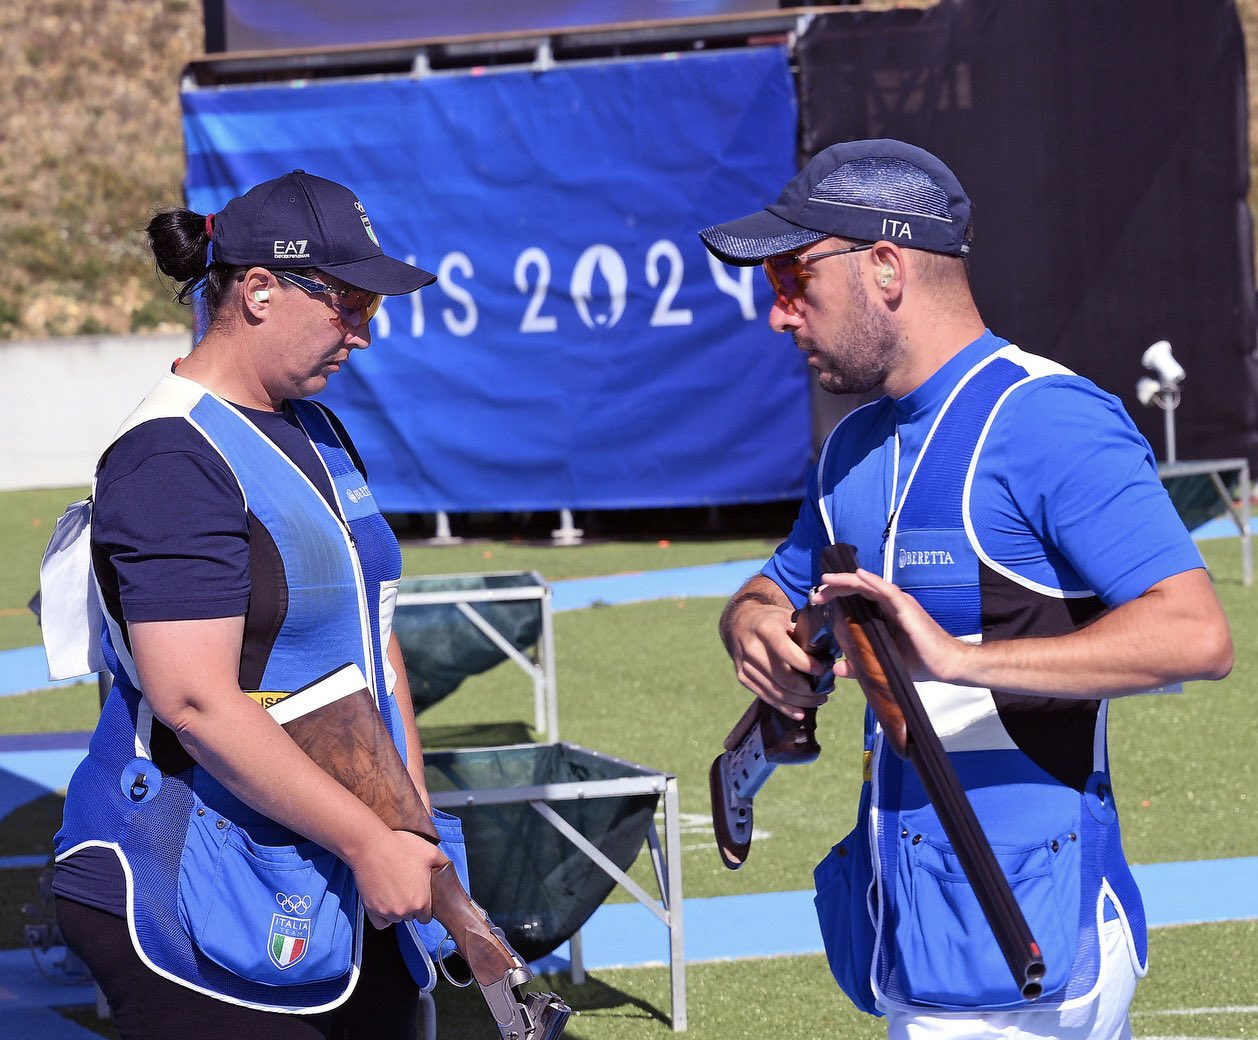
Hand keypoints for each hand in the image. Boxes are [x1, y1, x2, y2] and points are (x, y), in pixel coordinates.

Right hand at [350, 828, 448, 929]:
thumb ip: (443, 865)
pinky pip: (381, 923)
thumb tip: (449, 872)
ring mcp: (387, 912)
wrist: (371, 846)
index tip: (420, 894)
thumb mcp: (431, 852)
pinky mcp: (371, 910)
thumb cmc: (401, 847)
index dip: (425, 905)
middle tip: (407, 886)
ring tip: (395, 889)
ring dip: (397, 909)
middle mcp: (405, 911)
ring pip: (396, 919)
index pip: (427, 916)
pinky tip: (385, 901)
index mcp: (422, 902)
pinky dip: (383, 916)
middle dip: (411, 905)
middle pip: (411, 917)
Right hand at [727, 600, 831, 719]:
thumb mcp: (787, 617)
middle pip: (782, 677)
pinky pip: (766, 697)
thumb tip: (831, 653)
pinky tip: (800, 712)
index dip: (804, 663)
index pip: (784, 650)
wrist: (741, 623)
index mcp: (765, 628)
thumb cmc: (772, 620)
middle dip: (807, 689)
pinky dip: (785, 707)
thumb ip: (806, 633)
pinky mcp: (743, 677)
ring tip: (819, 699)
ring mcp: (745, 664)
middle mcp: (752, 647)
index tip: (822, 670)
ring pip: (776, 691)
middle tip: (826, 690)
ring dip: (800, 700)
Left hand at [813, 567, 968, 685]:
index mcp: (883, 613)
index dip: (837, 595)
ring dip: (848, 580)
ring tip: (828, 579)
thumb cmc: (918, 661)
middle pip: (859, 587)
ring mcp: (900, 604)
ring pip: (870, 585)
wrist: (946, 665)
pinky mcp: (908, 609)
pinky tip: (859, 576)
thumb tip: (837, 668)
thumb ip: (860, 665)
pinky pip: (888, 592)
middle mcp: (890, 604)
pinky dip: (873, 582)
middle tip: (817, 591)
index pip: (856, 597)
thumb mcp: (881, 662)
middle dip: (836, 587)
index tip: (818, 601)